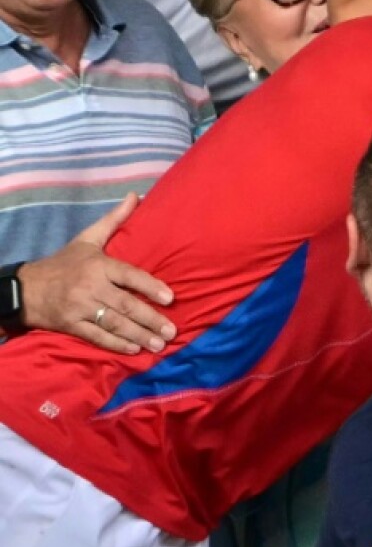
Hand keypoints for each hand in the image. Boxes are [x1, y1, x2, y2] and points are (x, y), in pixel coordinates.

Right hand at [17, 193, 175, 353]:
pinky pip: (96, 337)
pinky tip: (134, 350)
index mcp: (98, 265)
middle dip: (150, 319)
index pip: (129, 276)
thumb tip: (135, 196)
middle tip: (172, 331)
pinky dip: (116, 345)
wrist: (24, 287)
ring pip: (114, 323)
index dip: (150, 287)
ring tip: (159, 345)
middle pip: (125, 305)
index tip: (170, 298)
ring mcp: (80, 308)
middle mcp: (91, 287)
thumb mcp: (87, 239)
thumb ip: (114, 220)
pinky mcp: (70, 325)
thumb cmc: (63, 263)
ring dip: (139, 335)